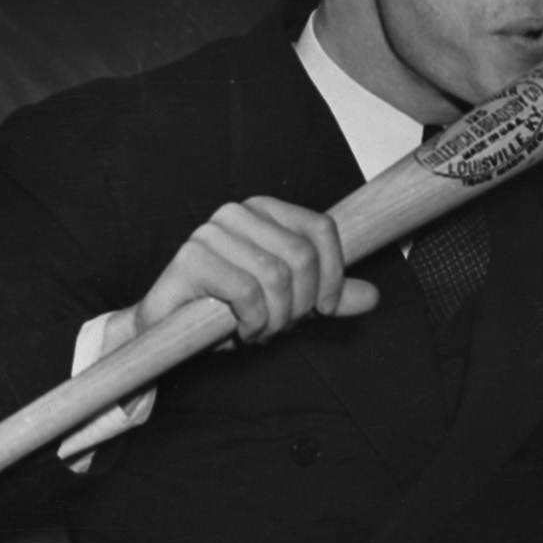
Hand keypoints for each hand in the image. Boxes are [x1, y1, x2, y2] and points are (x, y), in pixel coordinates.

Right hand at [127, 196, 378, 344]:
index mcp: (266, 211)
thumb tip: (371, 296)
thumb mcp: (289, 303)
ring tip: (261, 328)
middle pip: (302, 256)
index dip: (334, 274)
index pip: (321, 228)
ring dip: (277, 317)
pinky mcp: (191, 258)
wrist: (171, 330)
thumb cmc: (229, 310)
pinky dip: (255, 322)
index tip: (325, 308)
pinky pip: (247, 293)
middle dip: (302, 303)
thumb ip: (327, 297)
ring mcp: (211, 231)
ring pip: (276, 276)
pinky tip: (243, 329)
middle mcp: (238, 212)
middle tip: (283, 324)